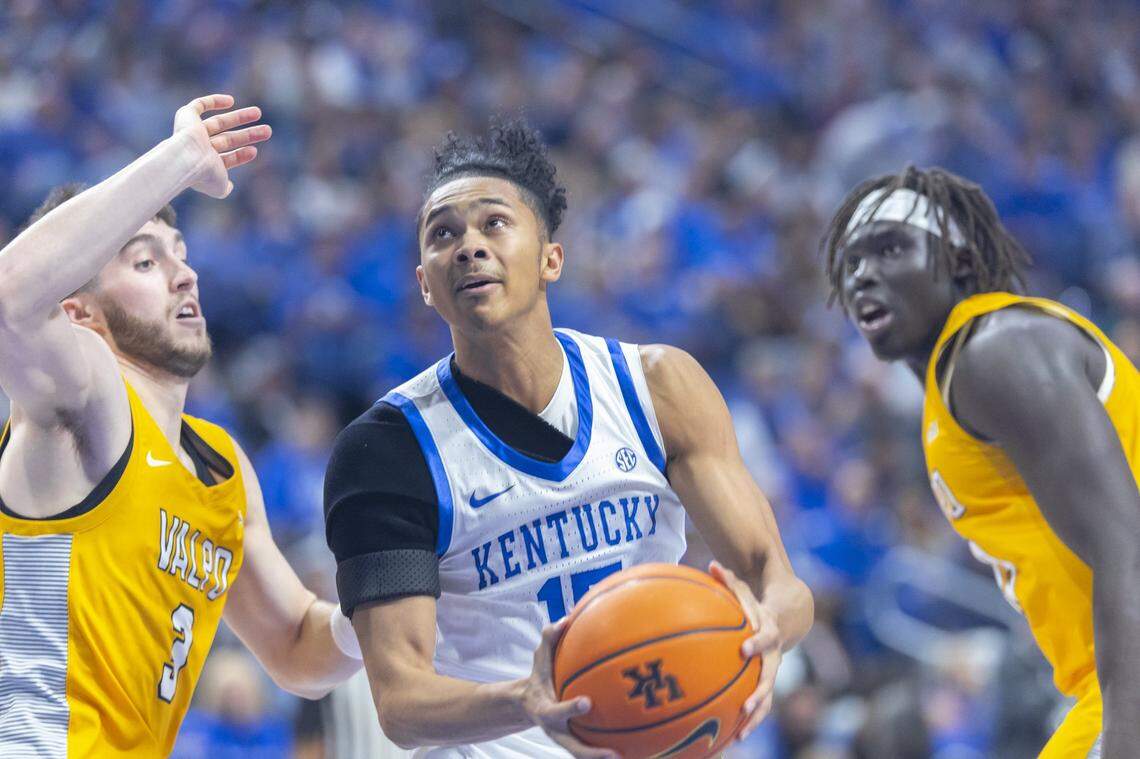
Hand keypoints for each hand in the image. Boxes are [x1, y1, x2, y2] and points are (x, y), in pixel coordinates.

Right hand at [172, 94, 270, 198]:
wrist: (185, 158)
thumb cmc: (203, 174)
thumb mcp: (218, 187)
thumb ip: (224, 188)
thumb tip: (229, 187)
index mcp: (205, 164)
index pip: (227, 158)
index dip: (241, 155)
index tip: (255, 151)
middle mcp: (199, 147)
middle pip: (228, 138)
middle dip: (248, 135)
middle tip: (268, 131)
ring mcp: (192, 132)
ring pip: (219, 122)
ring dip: (240, 117)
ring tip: (259, 112)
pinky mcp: (186, 116)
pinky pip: (199, 105)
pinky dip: (213, 101)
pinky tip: (231, 101)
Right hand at [521, 618, 619, 758]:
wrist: (528, 704)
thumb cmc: (540, 676)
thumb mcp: (539, 657)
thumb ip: (549, 638)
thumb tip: (565, 620)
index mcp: (545, 711)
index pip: (557, 712)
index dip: (570, 708)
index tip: (587, 702)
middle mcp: (557, 731)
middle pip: (573, 748)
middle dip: (591, 753)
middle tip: (613, 754)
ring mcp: (567, 740)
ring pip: (584, 755)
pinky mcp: (577, 743)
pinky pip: (594, 749)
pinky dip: (612, 751)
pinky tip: (637, 749)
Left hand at [709, 560, 782, 741]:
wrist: (788, 617)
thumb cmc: (757, 603)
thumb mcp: (746, 590)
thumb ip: (729, 580)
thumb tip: (711, 564)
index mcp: (769, 633)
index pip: (766, 638)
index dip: (757, 643)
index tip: (744, 649)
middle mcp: (774, 656)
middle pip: (769, 677)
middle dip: (759, 692)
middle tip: (746, 706)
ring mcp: (770, 671)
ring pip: (767, 698)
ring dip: (756, 716)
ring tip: (741, 734)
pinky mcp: (764, 684)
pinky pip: (758, 705)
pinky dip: (748, 721)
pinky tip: (731, 737)